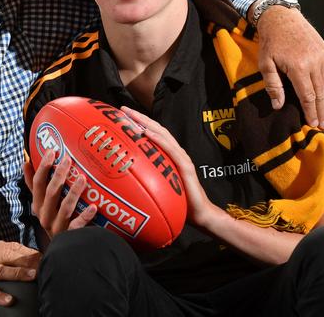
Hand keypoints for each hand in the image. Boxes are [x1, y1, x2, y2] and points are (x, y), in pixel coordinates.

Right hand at [0, 241, 39, 312]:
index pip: (15, 248)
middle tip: (45, 264)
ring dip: (18, 273)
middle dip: (29, 259)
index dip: (31, 252)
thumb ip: (4, 258)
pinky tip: (9, 301)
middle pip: (10, 255)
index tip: (47, 257)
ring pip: (0, 270)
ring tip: (33, 276)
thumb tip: (30, 260)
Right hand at [23, 149, 96, 238]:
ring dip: (73, 192)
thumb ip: (33, 184)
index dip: (43, 167)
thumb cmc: (53, 218)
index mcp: (37, 205)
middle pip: (50, 193)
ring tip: (82, 178)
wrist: (62, 249)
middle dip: (59, 175)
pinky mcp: (69, 236)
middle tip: (68, 159)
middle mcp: (44, 215)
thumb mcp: (40, 202)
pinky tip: (93, 207)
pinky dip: (85, 216)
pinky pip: (77, 225)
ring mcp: (56, 227)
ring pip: (64, 208)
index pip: (37, 184)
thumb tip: (26, 162)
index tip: (51, 151)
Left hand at [121, 107, 218, 228]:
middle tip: (123, 109)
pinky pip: (171, 151)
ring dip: (147, 124)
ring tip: (133, 116)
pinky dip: (159, 140)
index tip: (122, 115)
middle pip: (156, 129)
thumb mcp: (159, 186)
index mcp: (169, 155)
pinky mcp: (186, 167)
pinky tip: (148, 133)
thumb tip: (126, 178)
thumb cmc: (180, 202)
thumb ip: (148, 178)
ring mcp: (182, 158)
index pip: (153, 133)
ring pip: (163, 135)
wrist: (201, 215)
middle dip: (139, 117)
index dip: (139, 122)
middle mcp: (176, 152)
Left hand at [255, 6, 323, 127]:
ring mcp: (322, 56)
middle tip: (323, 126)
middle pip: (320, 92)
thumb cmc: (270, 42)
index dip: (310, 111)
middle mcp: (315, 62)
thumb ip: (273, 85)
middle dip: (321, 111)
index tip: (312, 124)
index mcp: (299, 66)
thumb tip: (278, 106)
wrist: (281, 17)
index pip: (308, 95)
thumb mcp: (265, 64)